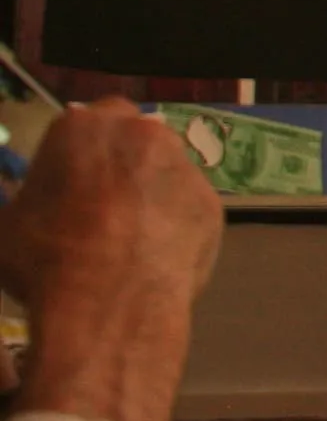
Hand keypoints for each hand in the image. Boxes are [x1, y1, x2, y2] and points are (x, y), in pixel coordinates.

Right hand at [0, 101, 222, 420]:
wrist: (110, 301)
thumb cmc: (47, 258)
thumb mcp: (8, 225)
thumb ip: (27, 201)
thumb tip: (34, 207)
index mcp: (82, 127)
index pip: (89, 119)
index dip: (83, 151)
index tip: (76, 177)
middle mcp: (141, 135)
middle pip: (135, 139)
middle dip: (123, 164)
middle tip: (104, 203)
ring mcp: (183, 167)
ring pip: (167, 171)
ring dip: (152, 192)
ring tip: (131, 237)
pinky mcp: (212, 203)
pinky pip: (189, 208)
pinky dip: (176, 225)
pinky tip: (156, 255)